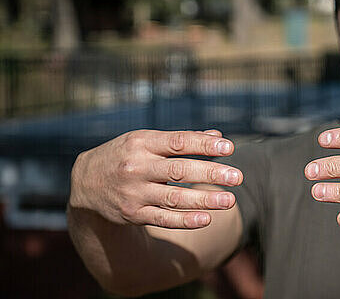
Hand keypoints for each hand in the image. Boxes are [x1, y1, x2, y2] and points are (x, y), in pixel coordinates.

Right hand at [69, 129, 241, 228]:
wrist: (85, 183)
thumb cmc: (127, 155)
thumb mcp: (147, 140)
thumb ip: (182, 139)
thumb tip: (218, 136)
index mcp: (142, 142)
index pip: (178, 141)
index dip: (204, 144)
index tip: (229, 147)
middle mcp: (137, 167)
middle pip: (179, 170)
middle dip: (211, 173)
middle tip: (237, 177)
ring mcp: (134, 192)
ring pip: (174, 197)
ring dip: (204, 199)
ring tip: (230, 200)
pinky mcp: (133, 214)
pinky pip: (162, 219)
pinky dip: (184, 220)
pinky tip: (206, 218)